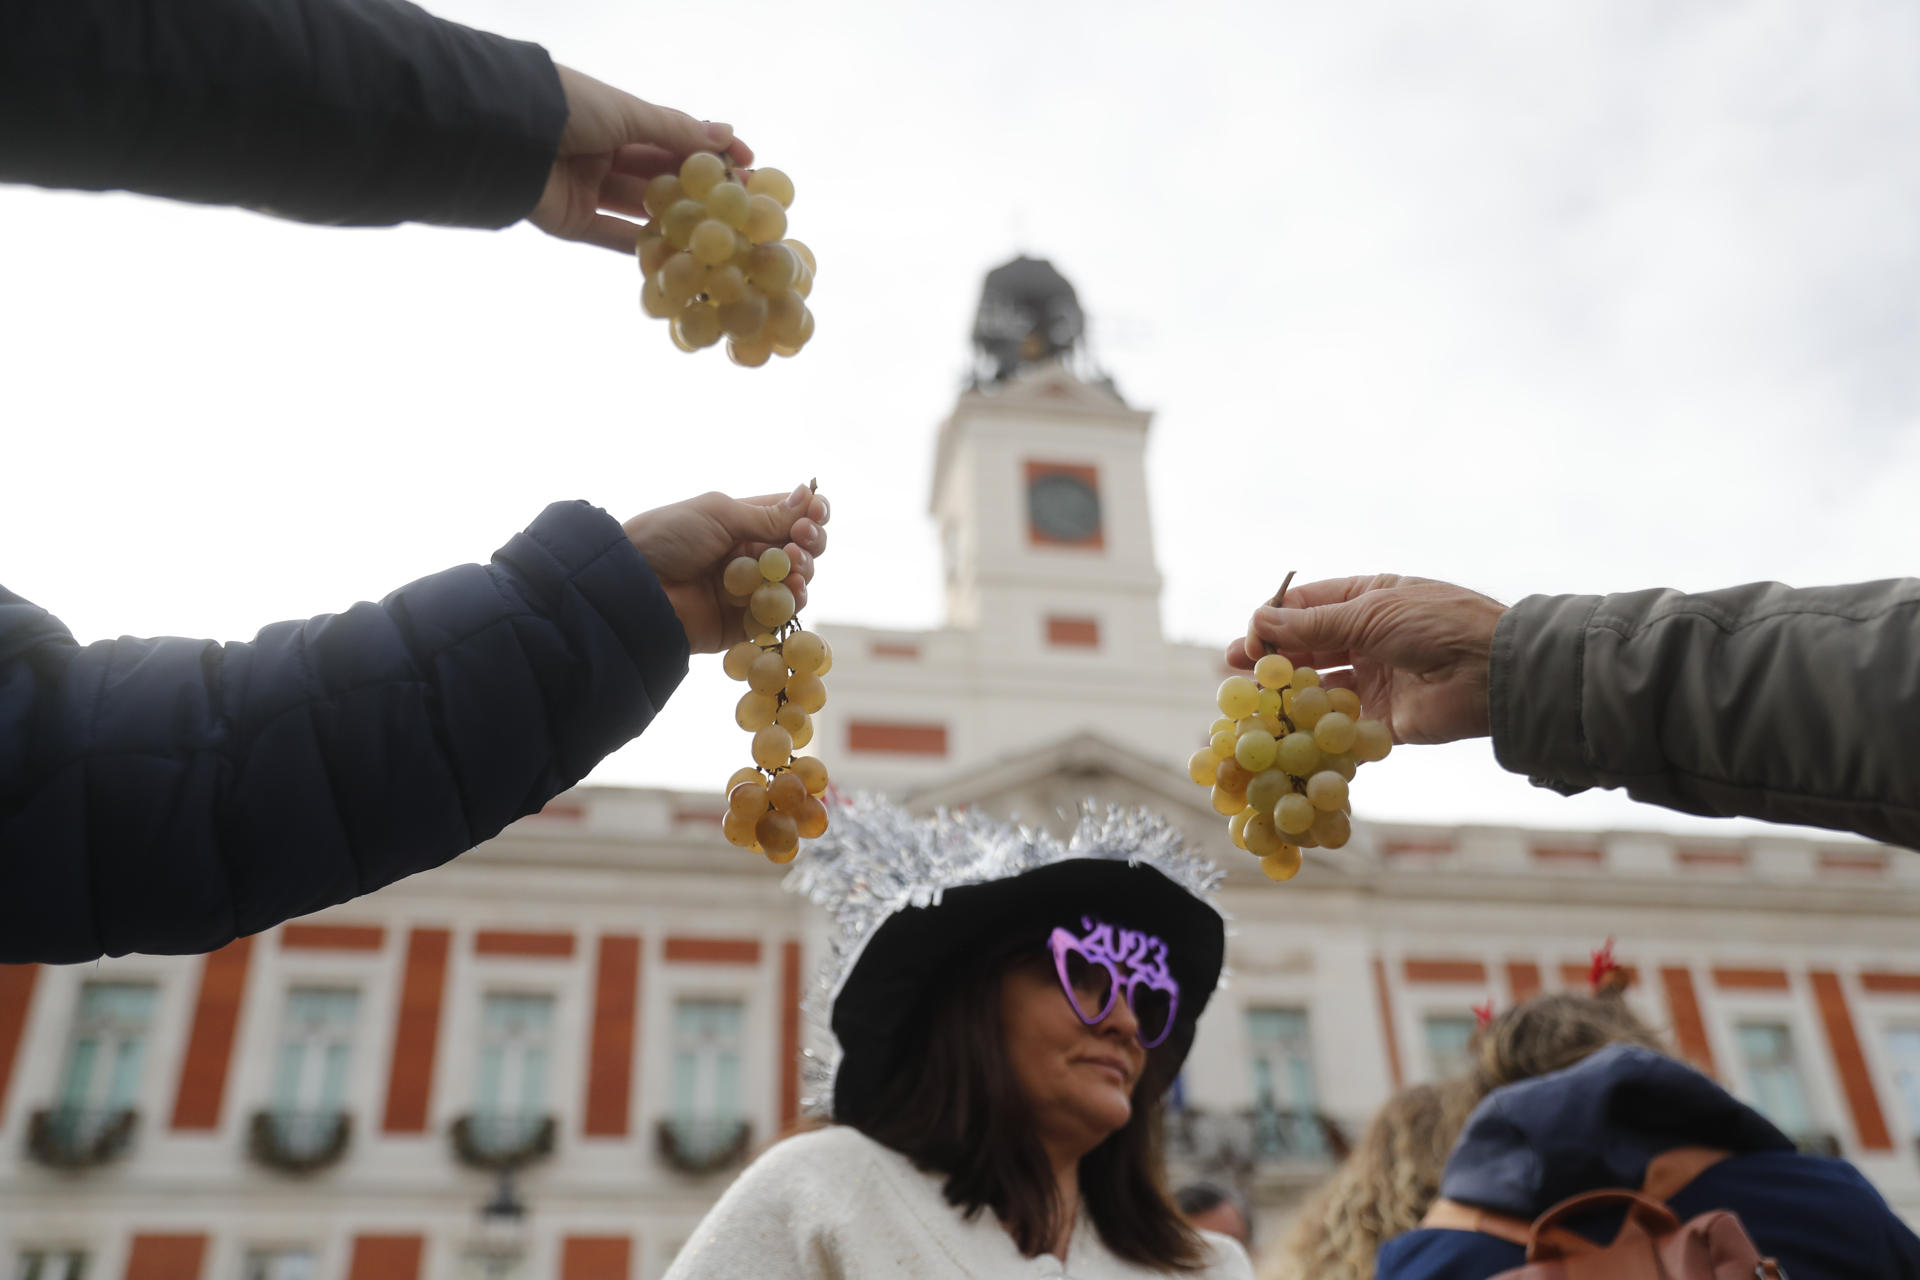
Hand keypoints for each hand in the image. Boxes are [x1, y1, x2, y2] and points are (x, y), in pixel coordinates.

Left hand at [528, 65, 753, 253]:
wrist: (506, 133)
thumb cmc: (569, 109)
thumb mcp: (627, 113)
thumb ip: (675, 130)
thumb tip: (724, 135)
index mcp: (616, 120)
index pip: (673, 136)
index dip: (710, 150)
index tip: (748, 164)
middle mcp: (603, 153)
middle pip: (660, 175)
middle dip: (699, 189)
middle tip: (742, 206)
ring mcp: (588, 189)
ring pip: (640, 208)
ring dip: (676, 220)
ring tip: (718, 233)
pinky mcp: (573, 222)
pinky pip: (613, 237)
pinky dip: (642, 247)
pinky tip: (679, 256)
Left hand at [623, 485, 829, 653]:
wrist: (635, 585)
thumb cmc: (667, 538)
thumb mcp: (719, 514)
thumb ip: (766, 514)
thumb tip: (809, 495)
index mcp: (743, 523)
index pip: (791, 516)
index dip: (811, 514)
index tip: (815, 514)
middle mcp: (750, 556)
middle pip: (800, 549)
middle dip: (810, 542)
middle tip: (801, 540)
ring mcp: (749, 590)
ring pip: (796, 582)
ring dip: (803, 571)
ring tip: (793, 566)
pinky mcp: (744, 624)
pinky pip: (779, 616)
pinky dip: (792, 603)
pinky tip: (792, 590)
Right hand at [1226, 575, 1506, 745]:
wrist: (1492, 672)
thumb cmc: (1436, 624)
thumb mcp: (1369, 614)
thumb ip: (1313, 624)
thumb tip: (1261, 620)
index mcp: (1367, 600)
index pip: (1307, 606)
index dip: (1274, 620)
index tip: (1250, 639)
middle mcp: (1368, 638)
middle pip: (1308, 647)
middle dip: (1272, 657)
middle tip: (1234, 667)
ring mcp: (1375, 680)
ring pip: (1319, 686)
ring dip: (1288, 692)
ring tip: (1254, 699)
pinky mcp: (1382, 720)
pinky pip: (1341, 725)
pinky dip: (1315, 728)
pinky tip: (1286, 730)